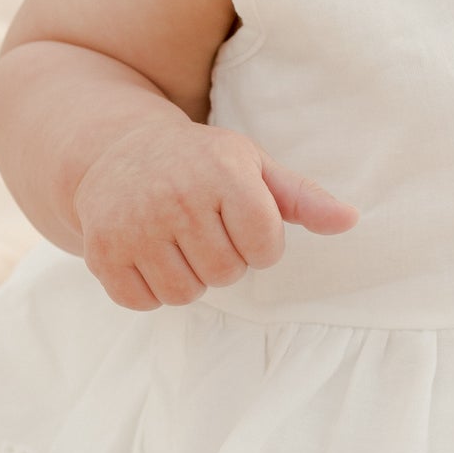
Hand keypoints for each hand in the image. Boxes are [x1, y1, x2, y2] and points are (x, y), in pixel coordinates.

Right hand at [74, 119, 359, 311]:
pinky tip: (148, 253)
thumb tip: (351, 221)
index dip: (261, 243)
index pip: (265, 247)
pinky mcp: (102, 251)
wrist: (118, 150)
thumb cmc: (201, 163)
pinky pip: (143, 301)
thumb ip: (303, 198)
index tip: (242, 220)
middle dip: (224, 259)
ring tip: (178, 241)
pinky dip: (150, 289)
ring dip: (189, 277)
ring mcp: (134, 225)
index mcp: (223, 173)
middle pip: (226, 274)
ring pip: (185, 293)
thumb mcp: (253, 166)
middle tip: (205, 229)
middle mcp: (177, 197)